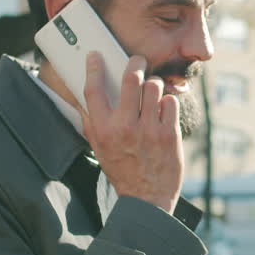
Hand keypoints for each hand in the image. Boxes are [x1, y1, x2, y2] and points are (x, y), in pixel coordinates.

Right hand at [82, 53, 182, 213]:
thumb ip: (92, 124)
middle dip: (134, 63)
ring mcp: (149, 129)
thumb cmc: (122, 171)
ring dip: (153, 83)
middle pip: (130, 79)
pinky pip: (171, 102)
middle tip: (137, 61)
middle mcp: (125, 127)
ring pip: (154, 86)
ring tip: (152, 90)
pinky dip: (168, 102)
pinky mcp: (169, 133)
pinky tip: (163, 109)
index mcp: (103, 130)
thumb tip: (84, 100)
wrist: (147, 199)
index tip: (96, 56)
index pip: (93, 91)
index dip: (93, 68)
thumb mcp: (99, 149)